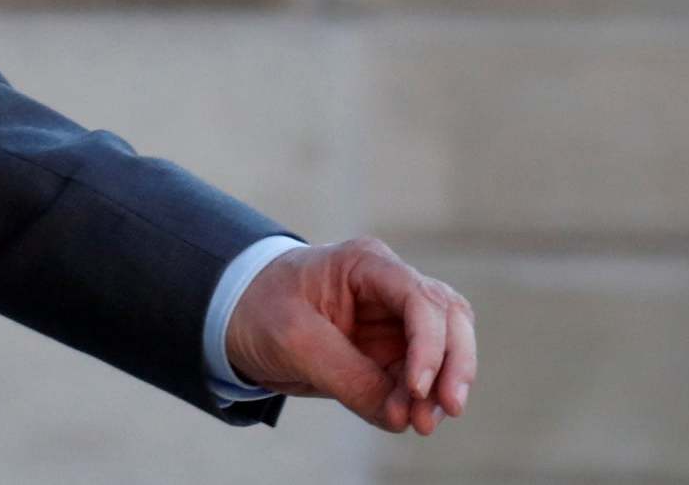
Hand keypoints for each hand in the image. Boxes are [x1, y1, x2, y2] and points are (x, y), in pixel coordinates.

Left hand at [222, 237, 476, 435]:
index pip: (420, 298)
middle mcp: (390, 288)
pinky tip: (405, 419)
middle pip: (450, 318)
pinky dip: (421, 400)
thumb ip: (348, 375)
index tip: (416, 388)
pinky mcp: (390, 353)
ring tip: (419, 424)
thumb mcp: (293, 339)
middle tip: (446, 409)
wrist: (234, 319)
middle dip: (454, 365)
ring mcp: (394, 320)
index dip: (431, 344)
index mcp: (366, 264)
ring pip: (446, 350)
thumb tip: (403, 417)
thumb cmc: (259, 310)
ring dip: (441, 388)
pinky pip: (421, 377)